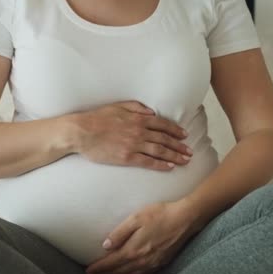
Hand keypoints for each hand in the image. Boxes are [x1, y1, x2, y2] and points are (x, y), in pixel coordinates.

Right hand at [70, 101, 193, 170]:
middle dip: (179, 146)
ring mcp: (134, 145)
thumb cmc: (97, 118)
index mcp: (138, 118)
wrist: (82, 132)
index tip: (184, 135)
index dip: (176, 130)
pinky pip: (148, 162)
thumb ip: (137, 108)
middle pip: (165, 139)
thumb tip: (151, 112)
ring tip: (185, 161)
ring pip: (160, 151)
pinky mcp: (127, 158)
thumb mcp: (118, 106)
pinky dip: (161, 164)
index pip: (163, 124)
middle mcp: (139, 132)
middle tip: (190, 152)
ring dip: (175, 156)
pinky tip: (170, 167)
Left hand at [85, 200, 198, 273]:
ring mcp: (152, 264)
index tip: (88, 271)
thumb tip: (105, 246)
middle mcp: (141, 261)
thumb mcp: (136, 218)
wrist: (185, 220)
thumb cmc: (160, 215)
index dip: (99, 268)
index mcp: (133, 249)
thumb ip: (120, 233)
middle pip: (118, 272)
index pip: (111, 263)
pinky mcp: (160, 263)